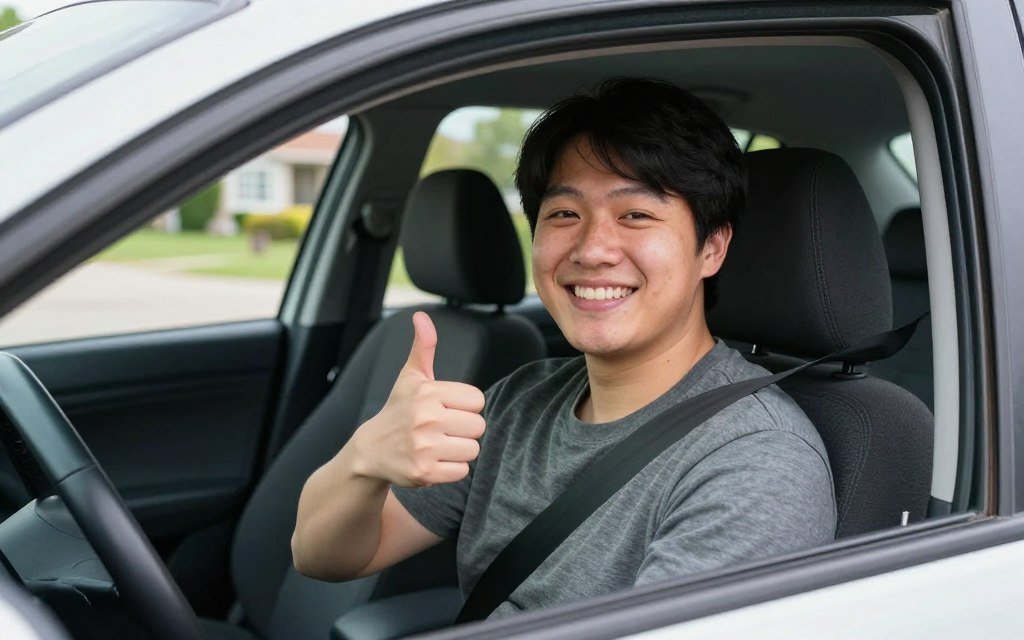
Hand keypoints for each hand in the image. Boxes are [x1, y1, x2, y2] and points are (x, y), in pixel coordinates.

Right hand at [350, 312, 485, 486]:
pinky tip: (434, 461)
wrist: (371, 451)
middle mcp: (426, 418)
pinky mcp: (425, 472)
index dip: (465, 406)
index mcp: (428, 392)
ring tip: (439, 445)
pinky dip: (451, 469)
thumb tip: (422, 317)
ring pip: (472, 450)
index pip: (477, 400)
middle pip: (478, 426)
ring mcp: (425, 447)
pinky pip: (462, 471)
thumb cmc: (399, 411)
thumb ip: (423, 347)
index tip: (446, 409)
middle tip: (442, 430)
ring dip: (459, 450)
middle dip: (464, 430)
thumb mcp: (410, 377)